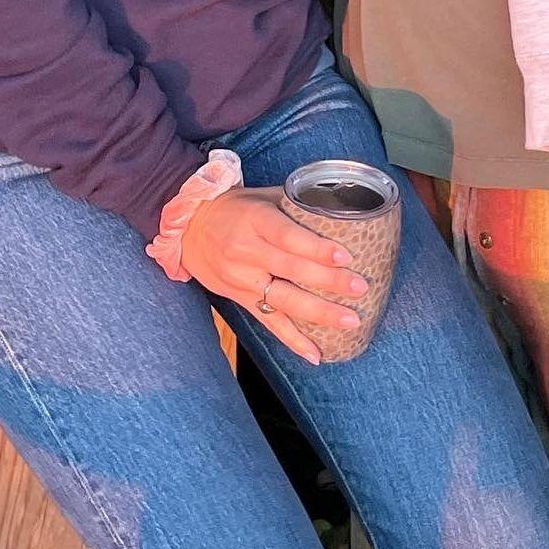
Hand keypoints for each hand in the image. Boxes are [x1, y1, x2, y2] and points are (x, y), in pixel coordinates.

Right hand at [182, 187, 368, 364]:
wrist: (188, 227)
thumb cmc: (234, 206)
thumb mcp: (262, 195)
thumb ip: (296, 203)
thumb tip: (340, 207)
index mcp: (255, 220)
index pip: (288, 236)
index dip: (316, 248)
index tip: (345, 256)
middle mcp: (247, 252)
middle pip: (291, 270)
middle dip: (328, 282)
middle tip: (360, 288)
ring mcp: (242, 279)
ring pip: (283, 300)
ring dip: (319, 313)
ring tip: (350, 321)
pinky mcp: (239, 300)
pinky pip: (268, 323)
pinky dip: (292, 340)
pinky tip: (316, 353)